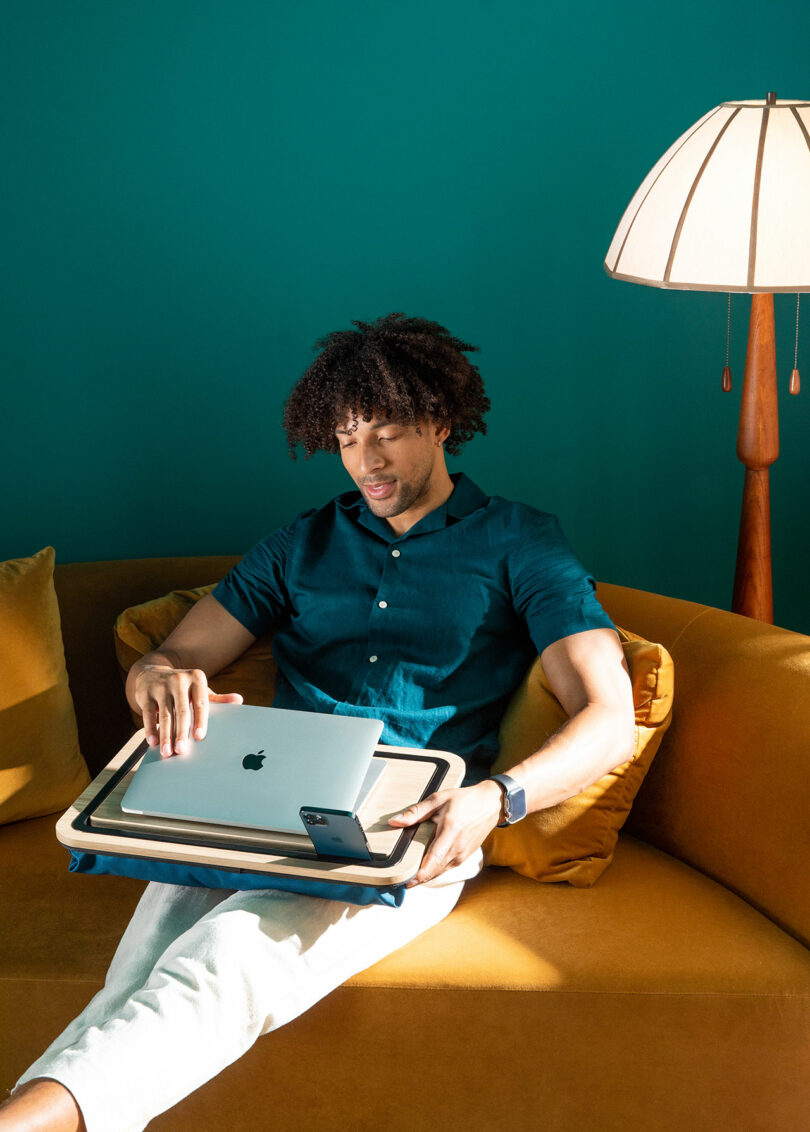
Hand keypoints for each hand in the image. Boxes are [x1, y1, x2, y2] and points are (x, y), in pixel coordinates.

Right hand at [132, 663, 242, 756]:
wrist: (152, 672)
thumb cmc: (182, 687)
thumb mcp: (199, 689)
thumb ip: (218, 699)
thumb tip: (239, 700)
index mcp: (196, 678)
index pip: (201, 702)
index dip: (200, 720)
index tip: (200, 737)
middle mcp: (179, 680)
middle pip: (182, 711)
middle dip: (182, 732)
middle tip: (182, 751)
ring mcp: (161, 686)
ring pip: (164, 715)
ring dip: (166, 736)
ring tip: (167, 752)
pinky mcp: (145, 693)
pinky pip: (147, 714)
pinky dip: (150, 729)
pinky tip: (153, 742)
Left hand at [388, 780, 503, 886]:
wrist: (490, 805)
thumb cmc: (464, 800)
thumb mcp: (438, 800)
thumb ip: (416, 812)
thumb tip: (394, 821)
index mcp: (450, 831)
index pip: (434, 859)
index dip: (420, 874)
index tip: (406, 882)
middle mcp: (458, 848)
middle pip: (434, 870)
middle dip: (417, 878)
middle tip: (398, 881)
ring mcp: (463, 854)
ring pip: (440, 871)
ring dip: (425, 876)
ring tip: (407, 877)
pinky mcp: (464, 857)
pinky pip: (446, 868)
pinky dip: (434, 871)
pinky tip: (423, 869)